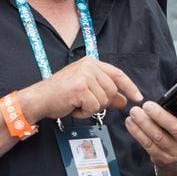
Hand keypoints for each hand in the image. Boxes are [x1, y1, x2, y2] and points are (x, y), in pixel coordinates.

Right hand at [20, 56, 142, 122]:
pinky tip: (73, 107)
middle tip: (85, 103)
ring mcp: (85, 76)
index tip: (137, 97)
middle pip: (112, 90)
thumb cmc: (60, 94)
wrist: (38, 99)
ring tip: (77, 104)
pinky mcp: (80, 88)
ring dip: (91, 108)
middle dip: (102, 102)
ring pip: (104, 100)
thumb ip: (105, 92)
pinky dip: (84, 112)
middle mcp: (89, 66)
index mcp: (91, 63)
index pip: (118, 74)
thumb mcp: (86, 89)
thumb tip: (123, 99)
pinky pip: (94, 107)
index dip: (129, 86)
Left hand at [125, 91, 176, 175]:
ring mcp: (176, 153)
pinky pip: (147, 145)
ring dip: (144, 123)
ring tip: (135, 111)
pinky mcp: (161, 159)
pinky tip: (130, 122)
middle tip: (147, 104)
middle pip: (175, 128)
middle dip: (160, 116)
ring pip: (158, 137)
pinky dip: (137, 132)